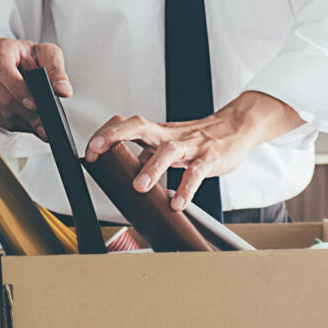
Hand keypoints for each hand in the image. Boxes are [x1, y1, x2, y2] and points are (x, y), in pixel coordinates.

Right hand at [0, 38, 73, 140]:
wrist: (21, 62)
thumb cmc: (32, 57)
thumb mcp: (49, 56)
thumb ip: (57, 71)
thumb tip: (63, 89)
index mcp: (1, 48)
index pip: (3, 69)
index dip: (18, 89)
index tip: (34, 105)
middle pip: (2, 94)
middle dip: (26, 113)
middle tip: (44, 125)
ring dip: (21, 121)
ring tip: (39, 126)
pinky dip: (11, 123)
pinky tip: (26, 123)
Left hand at [85, 92, 303, 210]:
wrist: (236, 128)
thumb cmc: (200, 138)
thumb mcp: (170, 141)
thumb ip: (149, 153)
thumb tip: (124, 169)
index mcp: (159, 132)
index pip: (128, 125)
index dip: (108, 133)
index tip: (92, 148)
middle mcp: (171, 135)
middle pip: (140, 126)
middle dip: (117, 135)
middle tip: (99, 150)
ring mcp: (191, 145)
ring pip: (169, 151)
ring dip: (152, 168)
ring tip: (140, 187)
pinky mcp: (210, 158)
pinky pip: (197, 172)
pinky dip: (187, 188)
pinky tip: (178, 202)